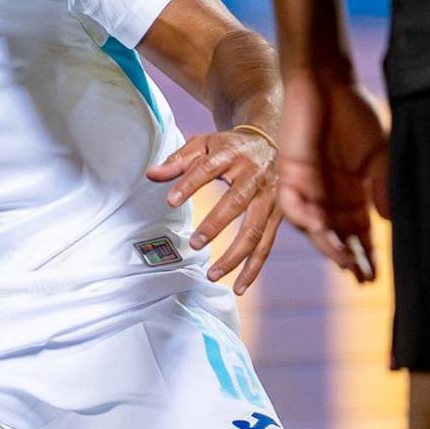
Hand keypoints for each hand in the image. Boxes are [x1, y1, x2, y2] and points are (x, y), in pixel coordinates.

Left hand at [146, 128, 280, 294]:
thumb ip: (177, 160)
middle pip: (237, 202)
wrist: (271, 141)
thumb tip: (150, 175)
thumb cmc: (230, 147)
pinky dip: (254, 268)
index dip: (189, 184)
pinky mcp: (279, 215)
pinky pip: (267, 245)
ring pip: (255, 230)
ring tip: (212, 275)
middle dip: (216, 224)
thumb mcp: (204, 145)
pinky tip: (239, 287)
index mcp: (232, 154)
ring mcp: (270, 197)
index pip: (208, 169)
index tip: (170, 201)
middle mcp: (255, 176)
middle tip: (194, 244)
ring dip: (235, 256)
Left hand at [276, 70, 389, 282]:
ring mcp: (307, 184)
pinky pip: (291, 202)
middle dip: (348, 257)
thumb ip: (382, 185)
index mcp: (351, 191)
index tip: (373, 277)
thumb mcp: (378, 154)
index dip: (365, 253)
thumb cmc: (353, 112)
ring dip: (326, 243)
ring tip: (343, 261)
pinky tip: (318, 227)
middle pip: (336, 234)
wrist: (326, 82)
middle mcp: (327, 193)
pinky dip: (303, 216)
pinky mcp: (288, 171)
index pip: (357, 231)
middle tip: (359, 277)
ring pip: (313, 225)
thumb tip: (388, 219)